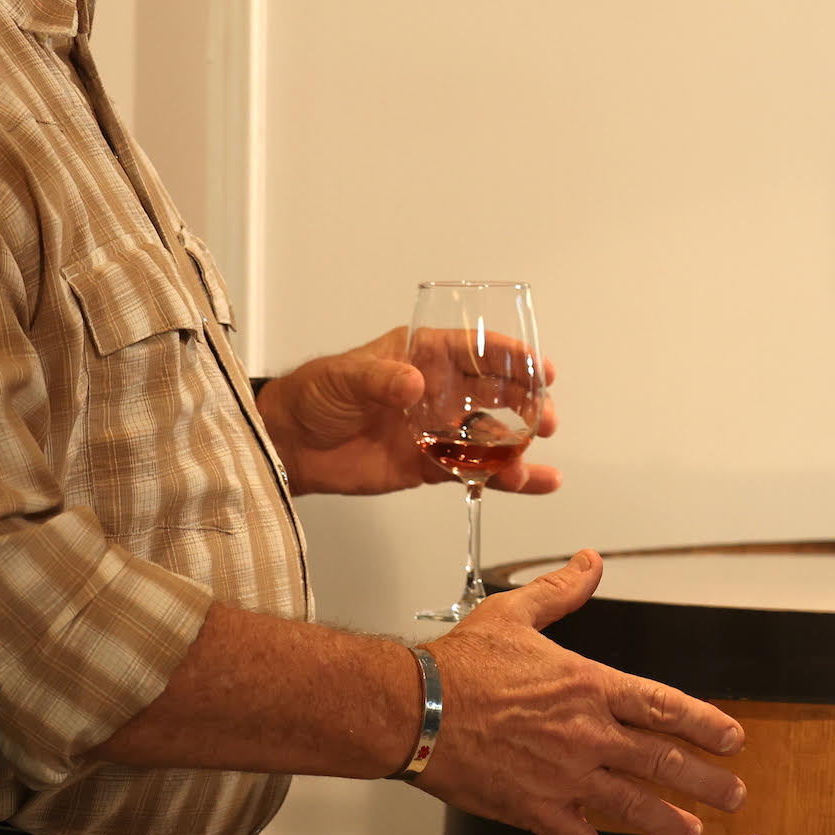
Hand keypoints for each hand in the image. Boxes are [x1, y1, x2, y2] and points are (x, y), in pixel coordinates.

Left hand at [259, 327, 561, 496]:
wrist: (289, 447)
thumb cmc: (314, 395)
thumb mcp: (345, 376)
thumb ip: (381, 379)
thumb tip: (414, 384)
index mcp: (423, 356)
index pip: (477, 350)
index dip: (513, 357)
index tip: (541, 369)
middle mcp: (440, 391)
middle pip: (497, 394)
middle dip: (528, 405)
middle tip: (545, 420)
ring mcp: (438, 430)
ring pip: (491, 437)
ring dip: (518, 449)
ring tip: (534, 465)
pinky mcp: (430, 466)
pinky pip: (474, 471)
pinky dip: (502, 479)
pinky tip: (531, 483)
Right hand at [414, 551, 744, 834]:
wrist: (415, 710)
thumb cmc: (459, 666)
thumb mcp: (515, 614)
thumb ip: (560, 591)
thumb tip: (589, 564)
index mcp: (588, 686)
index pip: (663, 706)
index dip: (704, 724)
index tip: (732, 738)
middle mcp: (586, 733)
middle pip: (662, 760)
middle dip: (705, 780)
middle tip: (734, 795)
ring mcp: (564, 775)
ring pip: (632, 804)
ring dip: (669, 822)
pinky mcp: (534, 808)